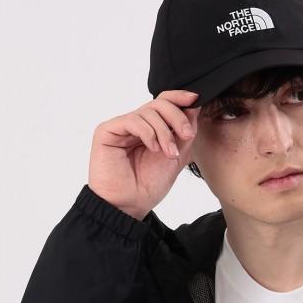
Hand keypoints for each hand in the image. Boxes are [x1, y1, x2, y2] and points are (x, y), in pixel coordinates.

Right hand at [88, 90, 200, 218]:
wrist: (130, 204)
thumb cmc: (149, 185)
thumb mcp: (177, 157)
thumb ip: (184, 134)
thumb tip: (193, 108)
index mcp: (152, 129)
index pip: (165, 103)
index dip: (180, 98)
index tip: (195, 100)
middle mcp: (136, 125)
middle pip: (159, 103)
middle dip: (177, 117)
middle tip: (186, 135)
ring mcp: (121, 127)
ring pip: (148, 111)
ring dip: (164, 132)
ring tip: (169, 153)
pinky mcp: (107, 131)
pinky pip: (132, 120)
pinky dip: (148, 133)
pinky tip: (153, 148)